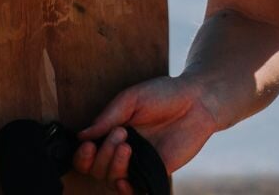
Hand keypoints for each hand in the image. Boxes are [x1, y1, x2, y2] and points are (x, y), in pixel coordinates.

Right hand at [71, 73, 217, 191]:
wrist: (198, 99)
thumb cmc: (165, 94)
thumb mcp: (133, 98)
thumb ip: (108, 116)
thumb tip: (81, 136)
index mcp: (113, 133)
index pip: (88, 155)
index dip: (82, 155)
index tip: (88, 144)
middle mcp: (123, 151)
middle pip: (97, 169)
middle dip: (103, 155)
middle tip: (121, 133)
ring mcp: (138, 163)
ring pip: (112, 180)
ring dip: (113, 166)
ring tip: (127, 145)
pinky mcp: (155, 172)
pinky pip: (134, 190)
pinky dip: (124, 189)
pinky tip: (124, 179)